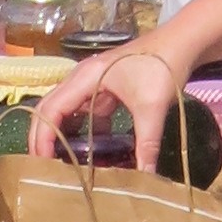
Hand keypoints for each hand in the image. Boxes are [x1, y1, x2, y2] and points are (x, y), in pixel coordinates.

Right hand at [30, 36, 187, 158]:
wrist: (180, 43)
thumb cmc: (161, 66)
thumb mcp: (152, 107)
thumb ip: (146, 144)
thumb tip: (146, 178)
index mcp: (84, 78)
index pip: (50, 110)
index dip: (42, 138)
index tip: (43, 164)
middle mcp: (80, 79)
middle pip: (48, 109)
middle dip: (42, 138)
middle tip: (43, 169)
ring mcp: (89, 83)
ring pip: (63, 111)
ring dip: (59, 135)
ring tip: (59, 163)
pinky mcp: (102, 89)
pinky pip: (83, 113)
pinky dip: (81, 132)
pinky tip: (88, 151)